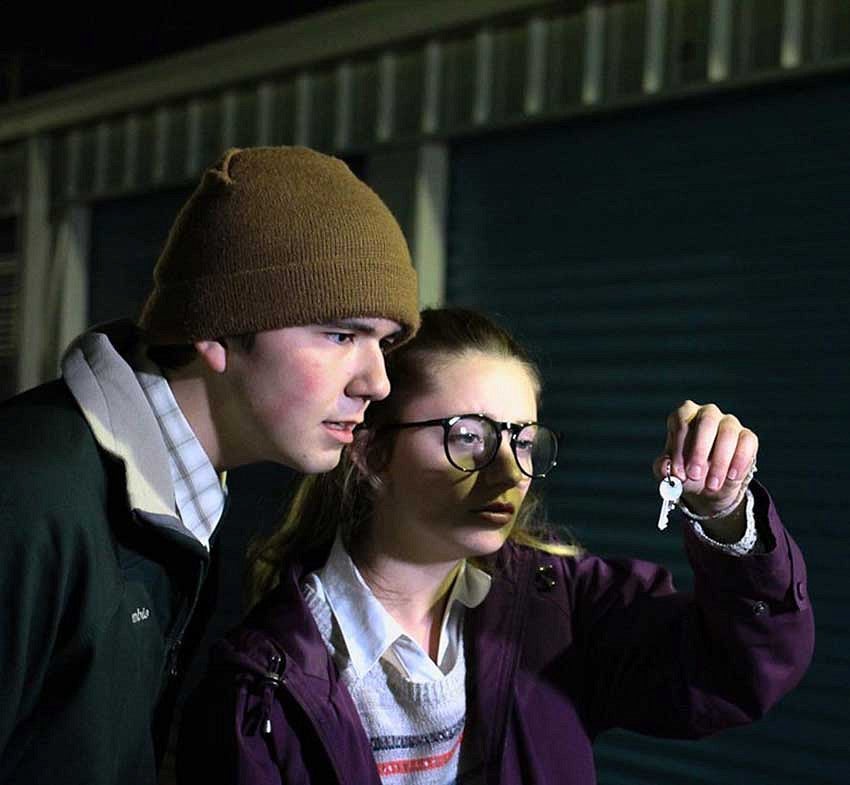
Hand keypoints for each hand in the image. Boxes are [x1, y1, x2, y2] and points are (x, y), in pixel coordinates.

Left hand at [653, 400, 757, 517]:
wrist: (709, 486)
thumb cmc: (686, 472)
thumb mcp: (671, 472)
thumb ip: (664, 468)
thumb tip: (666, 467)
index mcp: (684, 416)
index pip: (681, 422)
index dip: (679, 448)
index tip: (678, 473)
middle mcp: (707, 414)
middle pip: (706, 421)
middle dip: (699, 450)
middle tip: (694, 475)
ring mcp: (729, 423)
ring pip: (727, 433)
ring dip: (719, 462)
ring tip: (711, 485)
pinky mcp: (747, 437)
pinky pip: (747, 443)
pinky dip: (739, 462)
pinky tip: (731, 477)